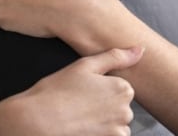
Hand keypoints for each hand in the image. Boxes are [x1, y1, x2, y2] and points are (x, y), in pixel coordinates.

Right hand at [10, 46, 141, 135]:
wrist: (37, 121)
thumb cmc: (57, 92)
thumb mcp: (85, 66)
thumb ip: (116, 57)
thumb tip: (140, 50)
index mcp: (122, 88)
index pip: (122, 89)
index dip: (103, 90)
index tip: (86, 92)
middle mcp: (125, 112)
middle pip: (121, 109)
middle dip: (105, 108)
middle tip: (80, 104)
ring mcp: (117, 132)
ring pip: (116, 126)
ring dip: (104, 124)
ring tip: (80, 118)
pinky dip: (100, 134)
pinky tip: (83, 128)